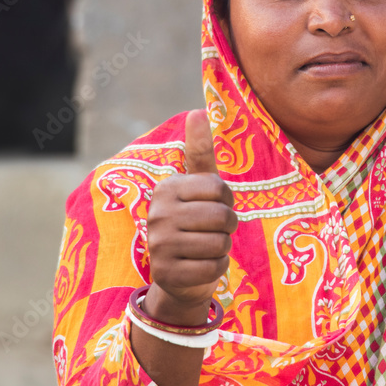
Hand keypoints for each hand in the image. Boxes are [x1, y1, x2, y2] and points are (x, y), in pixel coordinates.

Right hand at [144, 109, 235, 325]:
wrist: (179, 276)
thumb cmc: (195, 223)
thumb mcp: (199, 187)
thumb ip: (200, 151)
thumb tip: (198, 109)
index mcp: (167, 188)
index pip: (219, 189)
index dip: (228, 201)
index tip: (216, 207)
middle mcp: (158, 214)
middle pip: (222, 217)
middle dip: (228, 227)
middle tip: (214, 231)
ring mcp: (159, 245)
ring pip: (220, 244)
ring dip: (222, 248)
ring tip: (205, 248)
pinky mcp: (167, 274)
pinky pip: (213, 268)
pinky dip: (216, 269)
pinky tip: (201, 266)